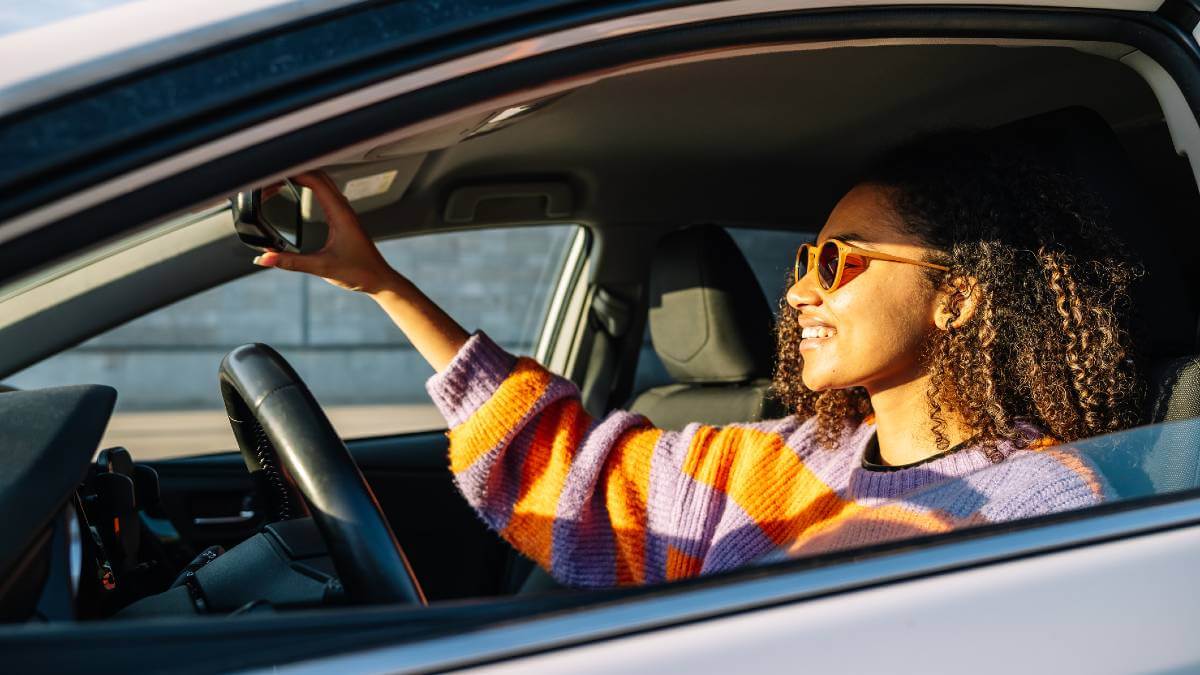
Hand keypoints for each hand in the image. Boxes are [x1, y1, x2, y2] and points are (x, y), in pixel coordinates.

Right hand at [252, 171, 399, 294]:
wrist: (380, 280)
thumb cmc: (361, 272)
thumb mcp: (322, 267)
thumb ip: (291, 262)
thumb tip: (266, 258)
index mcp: (340, 214)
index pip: (316, 181)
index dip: (295, 173)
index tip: (277, 173)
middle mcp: (344, 210)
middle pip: (320, 177)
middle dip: (297, 172)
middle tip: (274, 176)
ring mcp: (345, 213)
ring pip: (325, 184)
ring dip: (305, 178)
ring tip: (283, 180)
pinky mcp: (344, 220)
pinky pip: (327, 194)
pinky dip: (312, 188)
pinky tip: (301, 193)